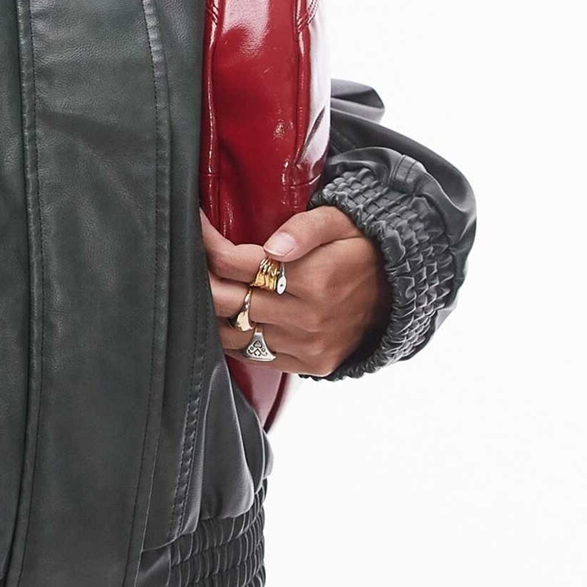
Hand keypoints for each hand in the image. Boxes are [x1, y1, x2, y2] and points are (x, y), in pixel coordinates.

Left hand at [200, 205, 388, 376]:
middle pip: (227, 300)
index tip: (195, 227)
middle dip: (201, 276)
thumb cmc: (359, 249)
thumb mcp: (338, 222)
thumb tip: (272, 248)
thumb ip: (303, 230)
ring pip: (233, 334)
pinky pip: (254, 355)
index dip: (207, 243)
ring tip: (204, 288)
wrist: (397, 292)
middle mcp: (306, 318)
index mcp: (312, 278)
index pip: (235, 262)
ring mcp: (306, 345)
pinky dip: (234, 337)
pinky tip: (228, 317)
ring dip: (212, 312)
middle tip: (189, 258)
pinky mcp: (308, 364)